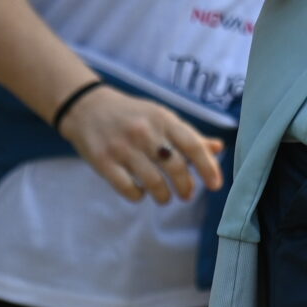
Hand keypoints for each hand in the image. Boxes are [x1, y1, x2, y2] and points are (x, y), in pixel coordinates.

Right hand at [58, 87, 225, 204]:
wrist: (87, 108)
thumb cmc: (132, 115)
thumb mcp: (161, 117)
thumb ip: (188, 135)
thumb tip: (219, 148)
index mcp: (163, 118)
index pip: (192, 145)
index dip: (208, 167)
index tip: (216, 185)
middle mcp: (144, 132)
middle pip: (176, 167)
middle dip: (186, 187)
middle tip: (187, 195)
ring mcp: (122, 147)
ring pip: (154, 183)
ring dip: (164, 196)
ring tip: (165, 197)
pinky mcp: (103, 162)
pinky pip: (128, 189)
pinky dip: (139, 196)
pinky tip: (141, 193)